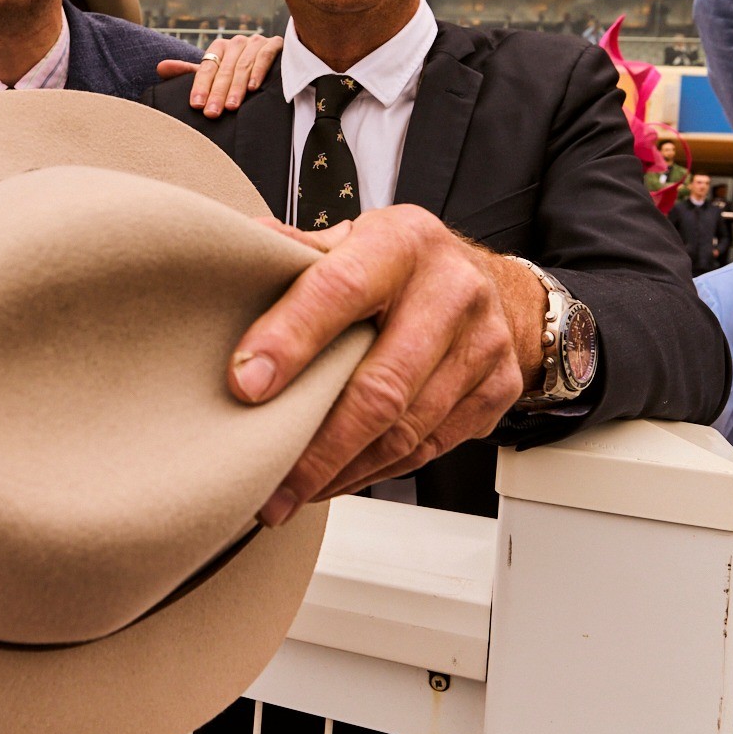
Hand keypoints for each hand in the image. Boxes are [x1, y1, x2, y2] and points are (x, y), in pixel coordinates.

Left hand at [154, 32, 283, 117]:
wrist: (274, 64)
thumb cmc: (239, 73)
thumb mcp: (215, 73)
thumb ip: (190, 72)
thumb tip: (160, 68)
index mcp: (220, 47)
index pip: (207, 67)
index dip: (201, 86)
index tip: (197, 105)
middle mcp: (237, 43)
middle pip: (224, 69)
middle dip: (217, 92)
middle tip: (212, 113)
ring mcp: (256, 42)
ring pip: (243, 65)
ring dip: (236, 87)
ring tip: (231, 107)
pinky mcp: (275, 45)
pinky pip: (265, 57)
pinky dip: (259, 72)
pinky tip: (254, 88)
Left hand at [230, 206, 538, 524]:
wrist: (490, 288)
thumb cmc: (403, 268)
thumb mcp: (353, 241)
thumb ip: (297, 255)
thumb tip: (236, 262)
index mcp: (402, 243)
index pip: (340, 290)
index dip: (290, 340)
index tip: (245, 385)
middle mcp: (452, 291)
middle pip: (380, 385)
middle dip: (317, 445)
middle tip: (268, 480)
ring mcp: (482, 345)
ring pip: (405, 430)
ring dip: (341, 471)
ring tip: (291, 492)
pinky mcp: (496, 391)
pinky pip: (427, 448)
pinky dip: (374, 473)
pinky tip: (338, 480)